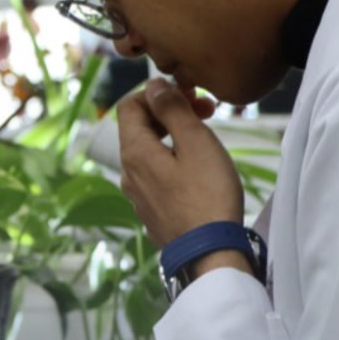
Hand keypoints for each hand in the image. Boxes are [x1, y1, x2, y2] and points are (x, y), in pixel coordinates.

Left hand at [117, 77, 242, 246]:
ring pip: (149, 152)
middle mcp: (128, 173)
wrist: (210, 254)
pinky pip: (157, 175)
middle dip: (170, 112)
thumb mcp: (195, 142)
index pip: (129, 105)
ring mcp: (138, 195)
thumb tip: (154, 86)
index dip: (158, 93)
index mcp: (134, 152)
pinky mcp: (152, 211)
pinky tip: (199, 169)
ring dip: (174, 136)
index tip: (190, 96)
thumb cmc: (208, 196)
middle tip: (206, 113)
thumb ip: (172, 109)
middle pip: (139, 127)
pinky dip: (173, 160)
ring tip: (206, 139)